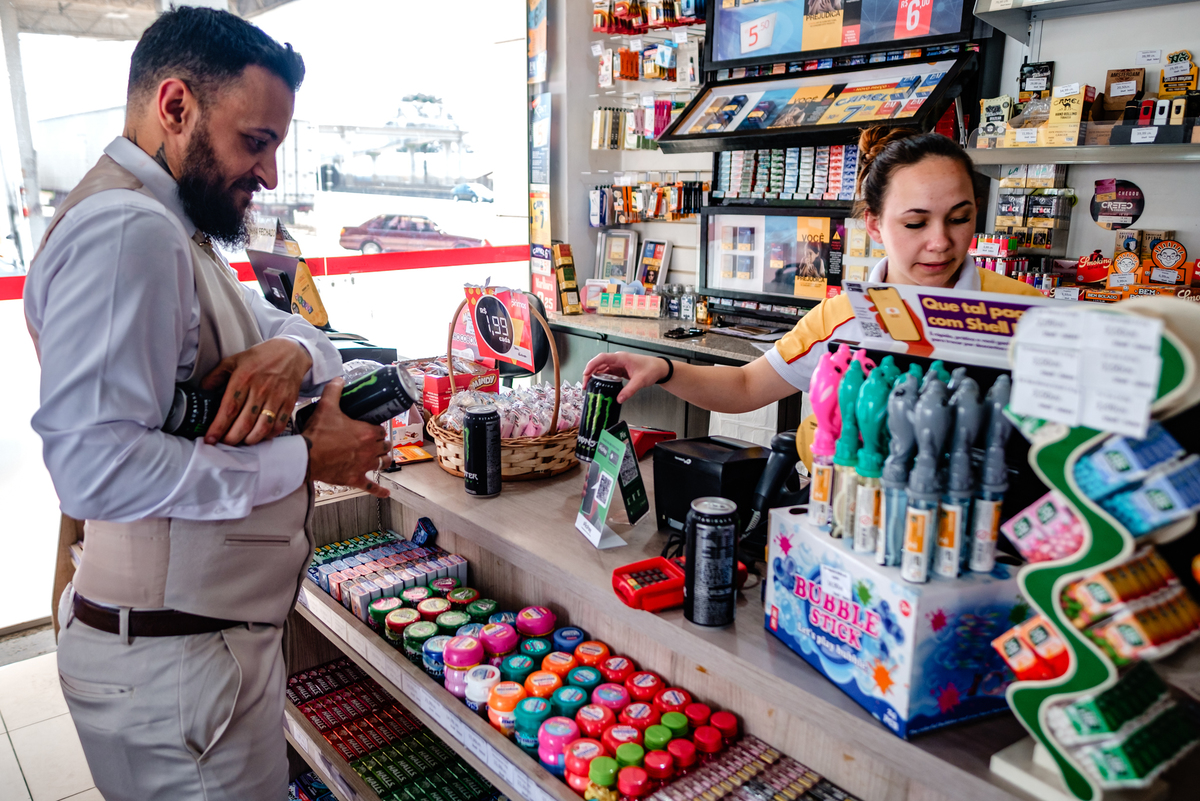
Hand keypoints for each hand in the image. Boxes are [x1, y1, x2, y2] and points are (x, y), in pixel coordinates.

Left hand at [200, 338, 312, 445]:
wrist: (291, 352)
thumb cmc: (260, 357)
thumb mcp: (234, 360)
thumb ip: (216, 375)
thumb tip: (203, 390)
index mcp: (243, 378)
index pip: (229, 408)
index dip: (218, 427)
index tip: (210, 438)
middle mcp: (260, 389)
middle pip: (245, 422)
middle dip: (232, 438)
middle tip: (224, 443)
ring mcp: (276, 397)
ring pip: (262, 427)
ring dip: (250, 439)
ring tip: (241, 441)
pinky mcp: (288, 402)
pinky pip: (279, 425)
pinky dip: (268, 435)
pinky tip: (260, 435)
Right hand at [303, 379, 390, 498]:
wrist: (306, 457)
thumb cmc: (317, 434)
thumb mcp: (326, 407)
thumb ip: (334, 391)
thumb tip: (338, 379)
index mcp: (366, 432)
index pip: (380, 429)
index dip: (377, 429)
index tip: (371, 428)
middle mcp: (369, 450)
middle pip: (384, 446)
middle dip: (381, 443)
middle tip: (374, 442)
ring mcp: (363, 465)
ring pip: (382, 463)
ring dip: (383, 460)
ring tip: (381, 458)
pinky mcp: (355, 478)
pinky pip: (371, 486)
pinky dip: (379, 490)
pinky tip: (386, 492)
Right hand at [582, 352, 668, 402]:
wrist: (659, 369)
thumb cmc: (651, 369)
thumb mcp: (640, 381)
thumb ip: (629, 390)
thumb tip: (619, 399)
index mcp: (621, 358)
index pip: (603, 358)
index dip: (592, 364)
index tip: (586, 373)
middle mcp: (618, 360)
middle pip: (599, 364)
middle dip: (590, 373)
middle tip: (585, 384)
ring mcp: (619, 365)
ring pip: (602, 369)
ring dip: (595, 376)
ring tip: (589, 386)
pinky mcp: (620, 370)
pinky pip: (608, 373)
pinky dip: (602, 379)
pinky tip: (600, 386)